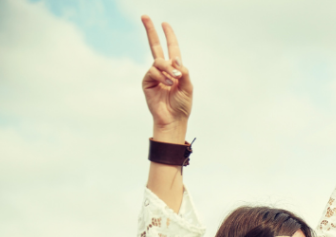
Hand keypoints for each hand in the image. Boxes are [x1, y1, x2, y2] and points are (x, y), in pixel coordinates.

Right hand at [141, 16, 191, 140]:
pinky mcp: (147, 81)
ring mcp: (154, 75)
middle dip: (150, 31)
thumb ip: (184, 72)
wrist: (174, 119)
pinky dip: (162, 76)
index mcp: (175, 69)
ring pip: (158, 61)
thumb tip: (175, 59)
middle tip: (144, 16)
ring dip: (168, 69)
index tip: (165, 23)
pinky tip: (168, 85)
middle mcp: (163, 69)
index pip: (171, 49)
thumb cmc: (182, 105)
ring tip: (175, 80)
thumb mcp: (189, 87)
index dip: (169, 36)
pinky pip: (153, 71)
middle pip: (154, 46)